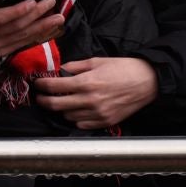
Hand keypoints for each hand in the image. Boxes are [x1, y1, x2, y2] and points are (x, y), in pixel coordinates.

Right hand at [0, 0, 63, 60]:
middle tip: (50, 3)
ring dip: (42, 27)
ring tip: (58, 18)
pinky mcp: (2, 53)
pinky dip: (37, 37)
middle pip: (16, 26)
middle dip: (36, 15)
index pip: (0, 17)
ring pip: (22, 37)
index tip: (33, 2)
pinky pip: (23, 45)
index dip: (18, 11)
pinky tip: (49, 30)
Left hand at [32, 57, 158, 130]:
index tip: (38, 84)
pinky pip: (82, 125)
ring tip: (61, 102)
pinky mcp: (106, 122)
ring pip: (67, 117)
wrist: (148, 82)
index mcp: (86, 82)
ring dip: (61, 110)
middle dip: (43, 101)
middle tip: (40, 97)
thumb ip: (75, 67)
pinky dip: (75, 119)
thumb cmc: (123, 69)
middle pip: (56, 105)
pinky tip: (77, 110)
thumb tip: (59, 71)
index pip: (54, 87)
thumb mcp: (97, 61)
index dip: (41, 85)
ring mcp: (98, 113)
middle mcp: (90, 100)